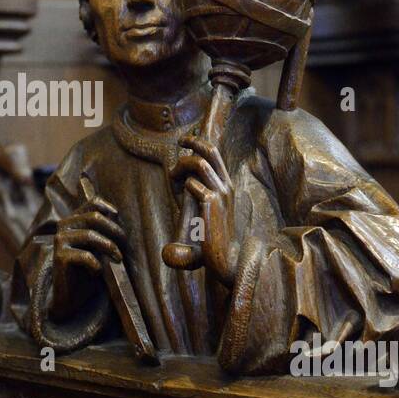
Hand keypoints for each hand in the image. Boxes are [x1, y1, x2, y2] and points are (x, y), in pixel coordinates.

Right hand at [51, 190, 125, 319]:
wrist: (71, 297)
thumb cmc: (89, 270)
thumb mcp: (99, 247)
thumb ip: (105, 232)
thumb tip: (119, 216)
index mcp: (74, 219)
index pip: (93, 202)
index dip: (109, 209)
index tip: (120, 221)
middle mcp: (64, 226)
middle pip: (94, 217)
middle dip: (114, 230)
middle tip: (124, 245)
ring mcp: (60, 240)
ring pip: (90, 235)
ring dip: (109, 247)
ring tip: (118, 259)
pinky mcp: (60, 256)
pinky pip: (85, 255)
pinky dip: (96, 264)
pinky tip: (98, 271)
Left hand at [171, 135, 237, 286]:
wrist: (224, 256)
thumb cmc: (212, 235)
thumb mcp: (206, 208)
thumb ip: (198, 190)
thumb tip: (183, 175)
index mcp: (226, 185)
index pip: (215, 154)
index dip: (199, 142)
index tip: (185, 141)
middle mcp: (226, 186)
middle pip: (211, 151)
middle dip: (193, 142)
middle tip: (179, 142)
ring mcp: (220, 193)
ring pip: (199, 164)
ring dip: (182, 166)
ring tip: (172, 177)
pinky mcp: (211, 203)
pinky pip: (192, 184)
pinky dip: (183, 187)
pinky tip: (180, 197)